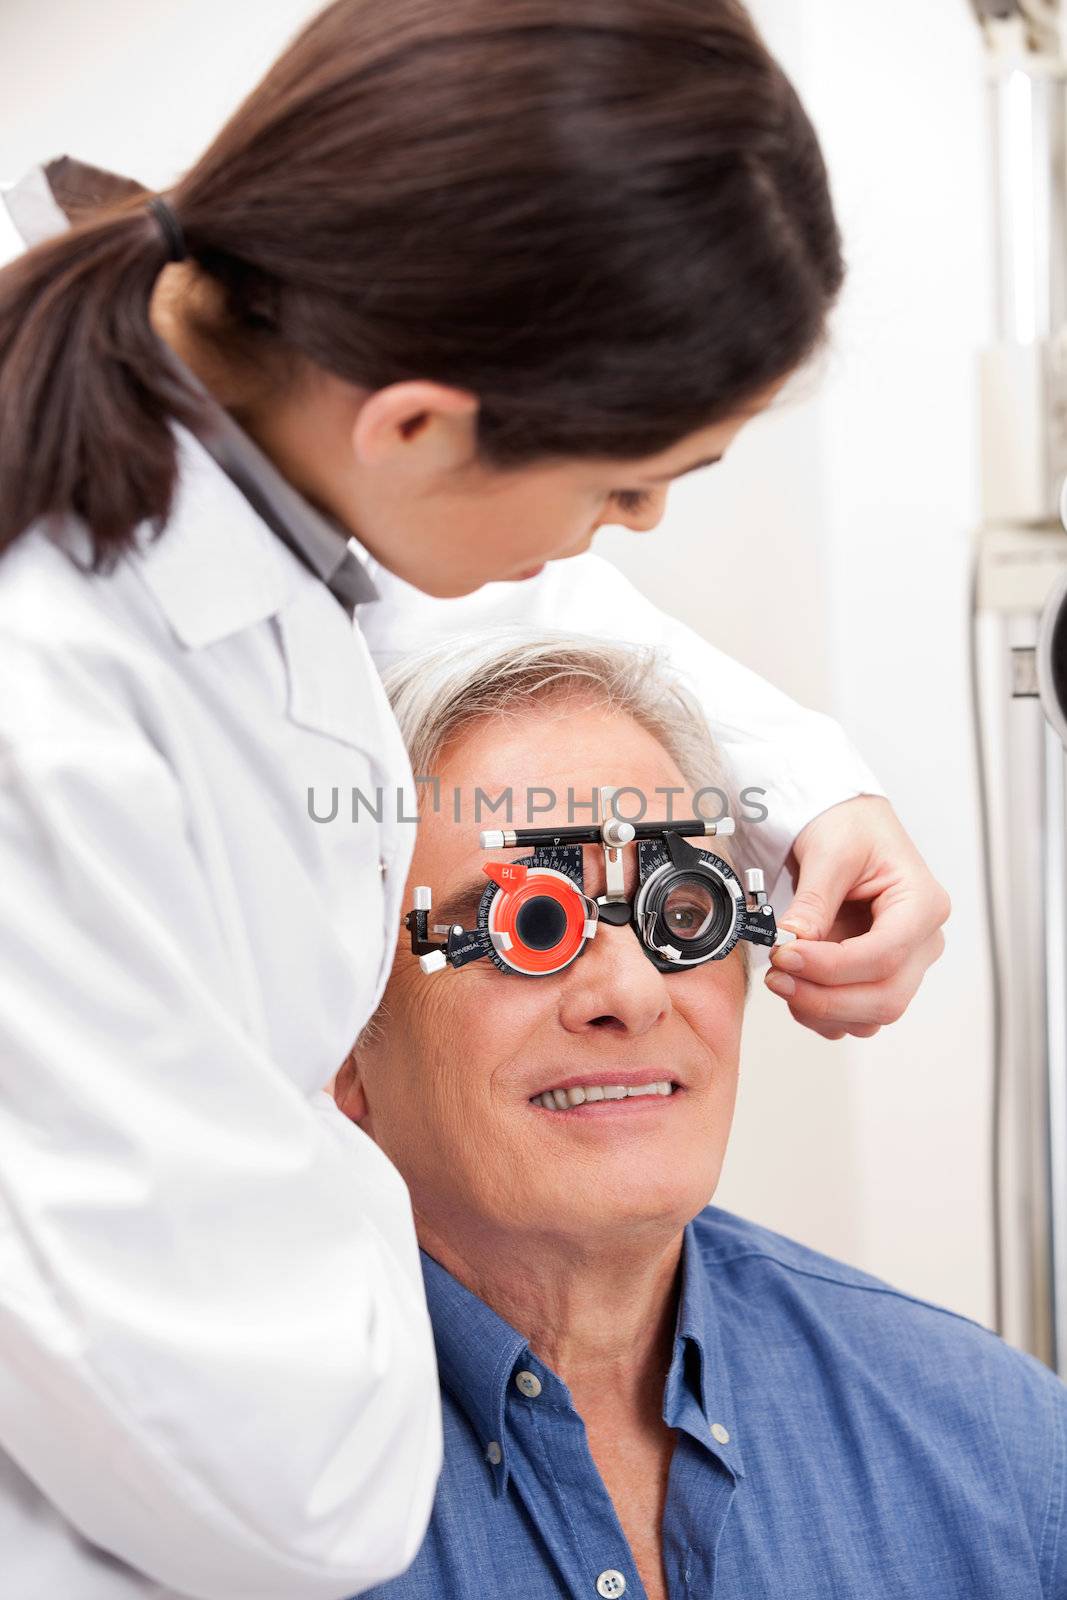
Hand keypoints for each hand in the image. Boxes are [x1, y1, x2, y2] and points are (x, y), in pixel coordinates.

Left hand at [764, 796, 949, 1040]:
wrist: (847, 825)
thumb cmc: (850, 828)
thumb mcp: (829, 853)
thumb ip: (813, 902)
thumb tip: (790, 944)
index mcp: (922, 904)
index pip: (884, 955)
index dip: (831, 967)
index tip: (785, 958)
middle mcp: (923, 940)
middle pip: (886, 998)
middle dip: (825, 998)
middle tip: (777, 979)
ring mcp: (906, 962)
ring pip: (872, 1014)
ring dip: (822, 1009)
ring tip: (782, 980)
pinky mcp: (881, 975)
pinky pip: (858, 1014)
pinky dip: (823, 1011)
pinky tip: (797, 987)